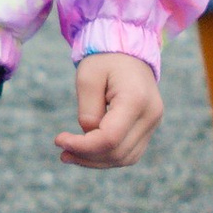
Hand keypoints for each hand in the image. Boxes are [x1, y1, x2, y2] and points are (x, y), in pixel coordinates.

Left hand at [56, 53, 162, 167]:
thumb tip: (88, 135)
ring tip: (70, 155)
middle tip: (62, 152)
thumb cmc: (105, 60)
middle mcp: (150, 115)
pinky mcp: (148, 128)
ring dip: (96, 161)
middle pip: (117, 152)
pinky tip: (87, 152)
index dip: (82, 146)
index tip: (59, 140)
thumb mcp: (88, 77)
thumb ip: (87, 109)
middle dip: (86, 156)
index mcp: (136, 99)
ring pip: (125, 158)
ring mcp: (153, 123)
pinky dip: (107, 157)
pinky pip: (129, 152)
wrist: (129, 51)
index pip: (109, 138)